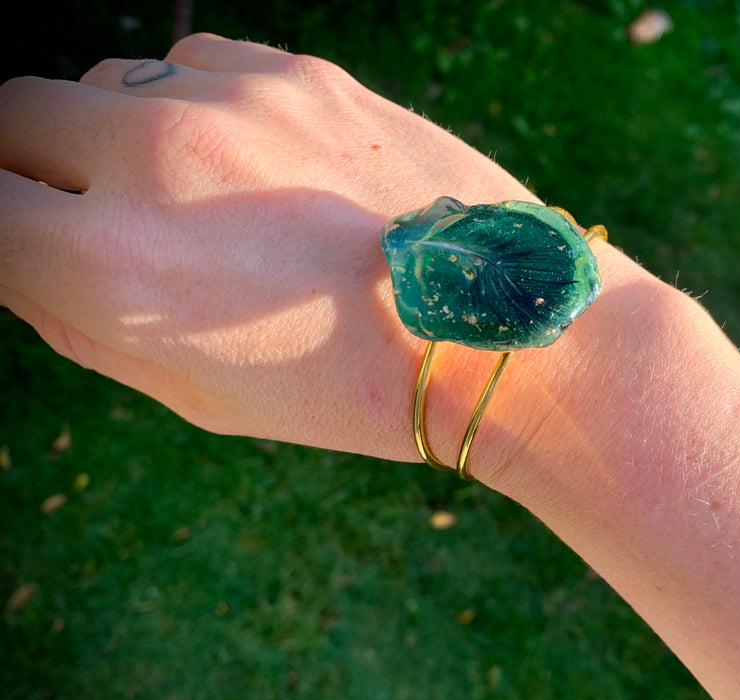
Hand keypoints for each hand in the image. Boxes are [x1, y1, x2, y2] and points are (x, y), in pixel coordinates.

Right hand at [0, 33, 535, 458]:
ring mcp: (233, 100)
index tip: (25, 238)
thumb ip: (81, 319)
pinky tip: (249, 163)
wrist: (489, 335)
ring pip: (106, 80)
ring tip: (192, 199)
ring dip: (119, 134)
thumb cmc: (346, 387)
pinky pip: (196, 64)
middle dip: (31, 167)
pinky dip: (194, 108)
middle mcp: (154, 159)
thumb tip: (26, 257)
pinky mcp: (301, 72)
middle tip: (86, 213)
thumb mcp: (194, 391)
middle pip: (13, 114)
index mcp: (110, 264)